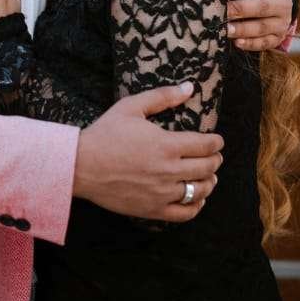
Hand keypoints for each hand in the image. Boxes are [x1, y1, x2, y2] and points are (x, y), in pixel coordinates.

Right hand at [74, 87, 223, 222]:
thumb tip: (189, 87)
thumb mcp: (131, 107)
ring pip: (199, 191)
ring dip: (209, 182)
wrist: (82, 166)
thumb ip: (162, 96)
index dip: (216, 142)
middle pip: (206, 168)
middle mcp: (168, 170)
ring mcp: (162, 193)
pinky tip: (196, 198)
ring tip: (210, 177)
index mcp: (166, 145)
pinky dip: (196, 206)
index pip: (205, 145)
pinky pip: (184, 213)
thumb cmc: (105, 133)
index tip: (217, 140)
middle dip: (215, 160)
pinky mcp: (153, 209)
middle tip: (215, 156)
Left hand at [224, 0, 293, 51]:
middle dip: (239, 9)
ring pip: (262, 28)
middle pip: (260, 7)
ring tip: (225, 30)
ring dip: (243, 30)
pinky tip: (236, 43)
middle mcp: (282, 4)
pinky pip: (264, 43)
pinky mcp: (278, 38)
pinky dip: (251, 44)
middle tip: (220, 10)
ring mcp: (281, 23)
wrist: (286, 1)